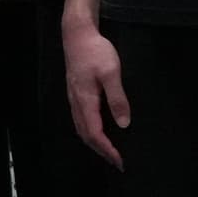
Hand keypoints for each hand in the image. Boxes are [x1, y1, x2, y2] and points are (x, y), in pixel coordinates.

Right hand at [60, 11, 130, 168]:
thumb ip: (117, 98)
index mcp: (85, 100)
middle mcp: (77, 102)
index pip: (94, 133)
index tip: (121, 161)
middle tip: (117, 162)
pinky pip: (81, 119)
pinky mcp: (76, 92)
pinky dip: (90, 131)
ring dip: (94, 142)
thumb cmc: (96, 52)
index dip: (107, 149)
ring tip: (109, 151)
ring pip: (81, 128)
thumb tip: (123, 124)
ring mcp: (74, 98)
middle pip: (85, 135)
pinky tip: (100, 130)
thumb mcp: (111, 73)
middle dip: (101, 151)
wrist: (77, 34)